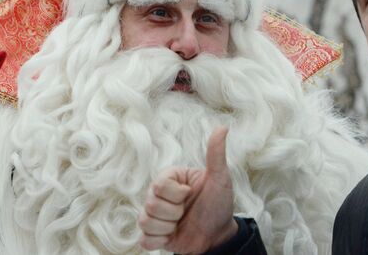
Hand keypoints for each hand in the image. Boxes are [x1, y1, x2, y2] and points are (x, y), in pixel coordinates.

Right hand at [139, 126, 237, 253]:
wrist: (218, 236)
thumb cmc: (218, 204)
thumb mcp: (220, 179)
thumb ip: (216, 154)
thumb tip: (223, 127)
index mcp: (169, 178)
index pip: (159, 185)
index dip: (177, 194)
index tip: (190, 194)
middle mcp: (157, 195)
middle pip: (151, 204)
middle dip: (174, 212)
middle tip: (186, 211)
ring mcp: (154, 215)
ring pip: (145, 221)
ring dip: (168, 227)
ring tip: (180, 224)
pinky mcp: (152, 235)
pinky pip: (144, 240)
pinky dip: (160, 241)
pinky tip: (172, 236)